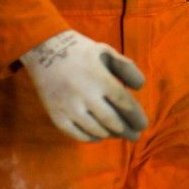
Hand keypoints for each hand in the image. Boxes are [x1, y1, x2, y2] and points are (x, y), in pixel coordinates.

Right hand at [20, 30, 148, 142]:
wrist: (45, 51)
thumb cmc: (82, 51)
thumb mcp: (107, 52)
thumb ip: (126, 67)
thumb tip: (140, 87)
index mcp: (100, 78)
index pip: (124, 103)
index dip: (136, 116)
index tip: (144, 125)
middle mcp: (85, 95)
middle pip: (112, 120)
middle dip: (127, 131)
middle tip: (136, 136)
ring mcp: (69, 107)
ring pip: (96, 129)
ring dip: (111, 134)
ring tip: (120, 134)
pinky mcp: (56, 115)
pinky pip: (77, 134)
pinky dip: (91, 137)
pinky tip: (100, 136)